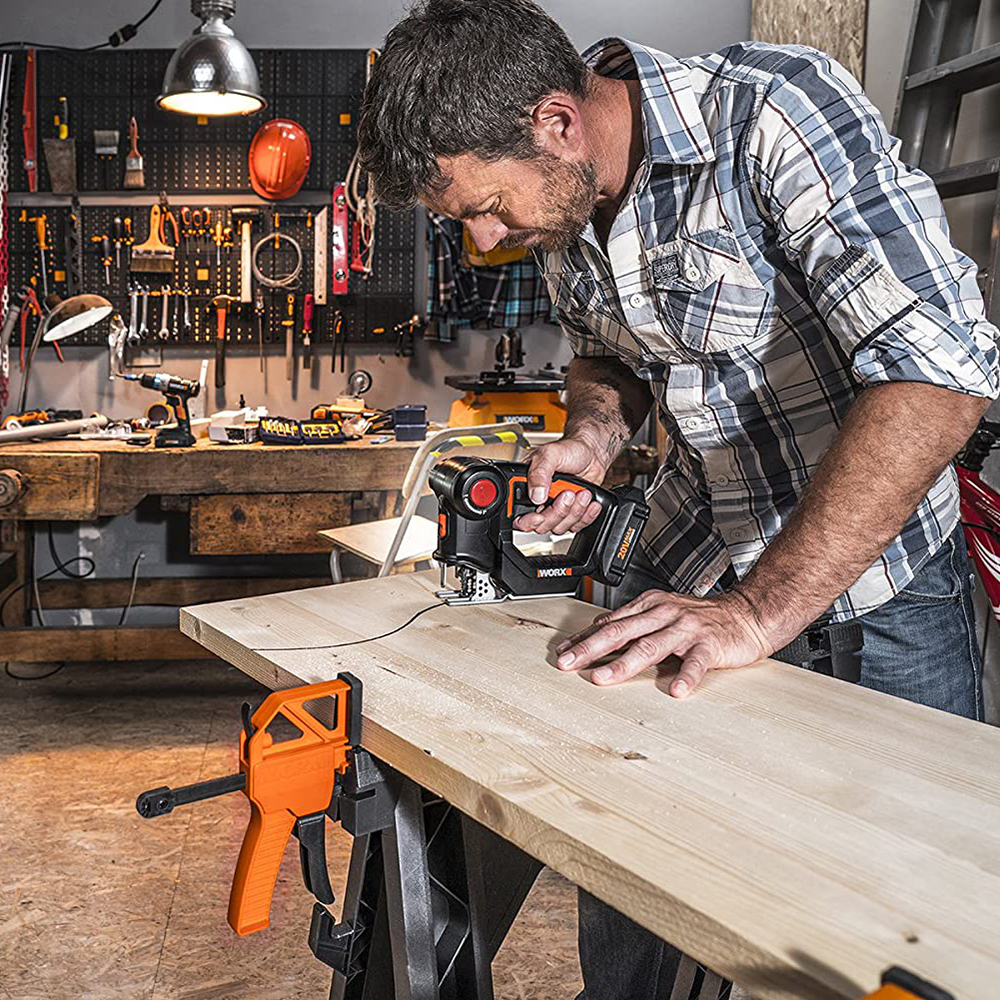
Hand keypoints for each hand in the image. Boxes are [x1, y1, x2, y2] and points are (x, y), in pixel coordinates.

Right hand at [513, 434, 609, 534]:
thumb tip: (535, 495)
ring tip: (582, 493)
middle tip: (568, 493)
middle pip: (542, 525)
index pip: (519, 515)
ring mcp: (556, 509)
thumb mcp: (550, 455)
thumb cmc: (570, 450)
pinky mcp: (572, 513)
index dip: (528, 521)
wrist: (593, 453)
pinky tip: (590, 502)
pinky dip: (586, 516)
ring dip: (575, 511)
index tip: (540, 514)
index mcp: (527, 488)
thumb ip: (539, 473)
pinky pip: (576, 526)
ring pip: (560, 527)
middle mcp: (540, 501)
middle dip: (558, 512)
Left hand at [554, 589, 773, 697]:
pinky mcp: (710, 644)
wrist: (747, 613)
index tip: (562, 652)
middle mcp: (664, 614)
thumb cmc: (701, 619)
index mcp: (649, 606)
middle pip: (621, 631)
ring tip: (603, 679)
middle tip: (568, 663)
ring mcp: (687, 628)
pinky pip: (696, 662)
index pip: (609, 622)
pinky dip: (686, 676)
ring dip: (624, 664)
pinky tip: (676, 690)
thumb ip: (632, 624)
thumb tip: (595, 636)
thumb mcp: (661, 613)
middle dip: (591, 648)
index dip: (584, 638)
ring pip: (650, 645)